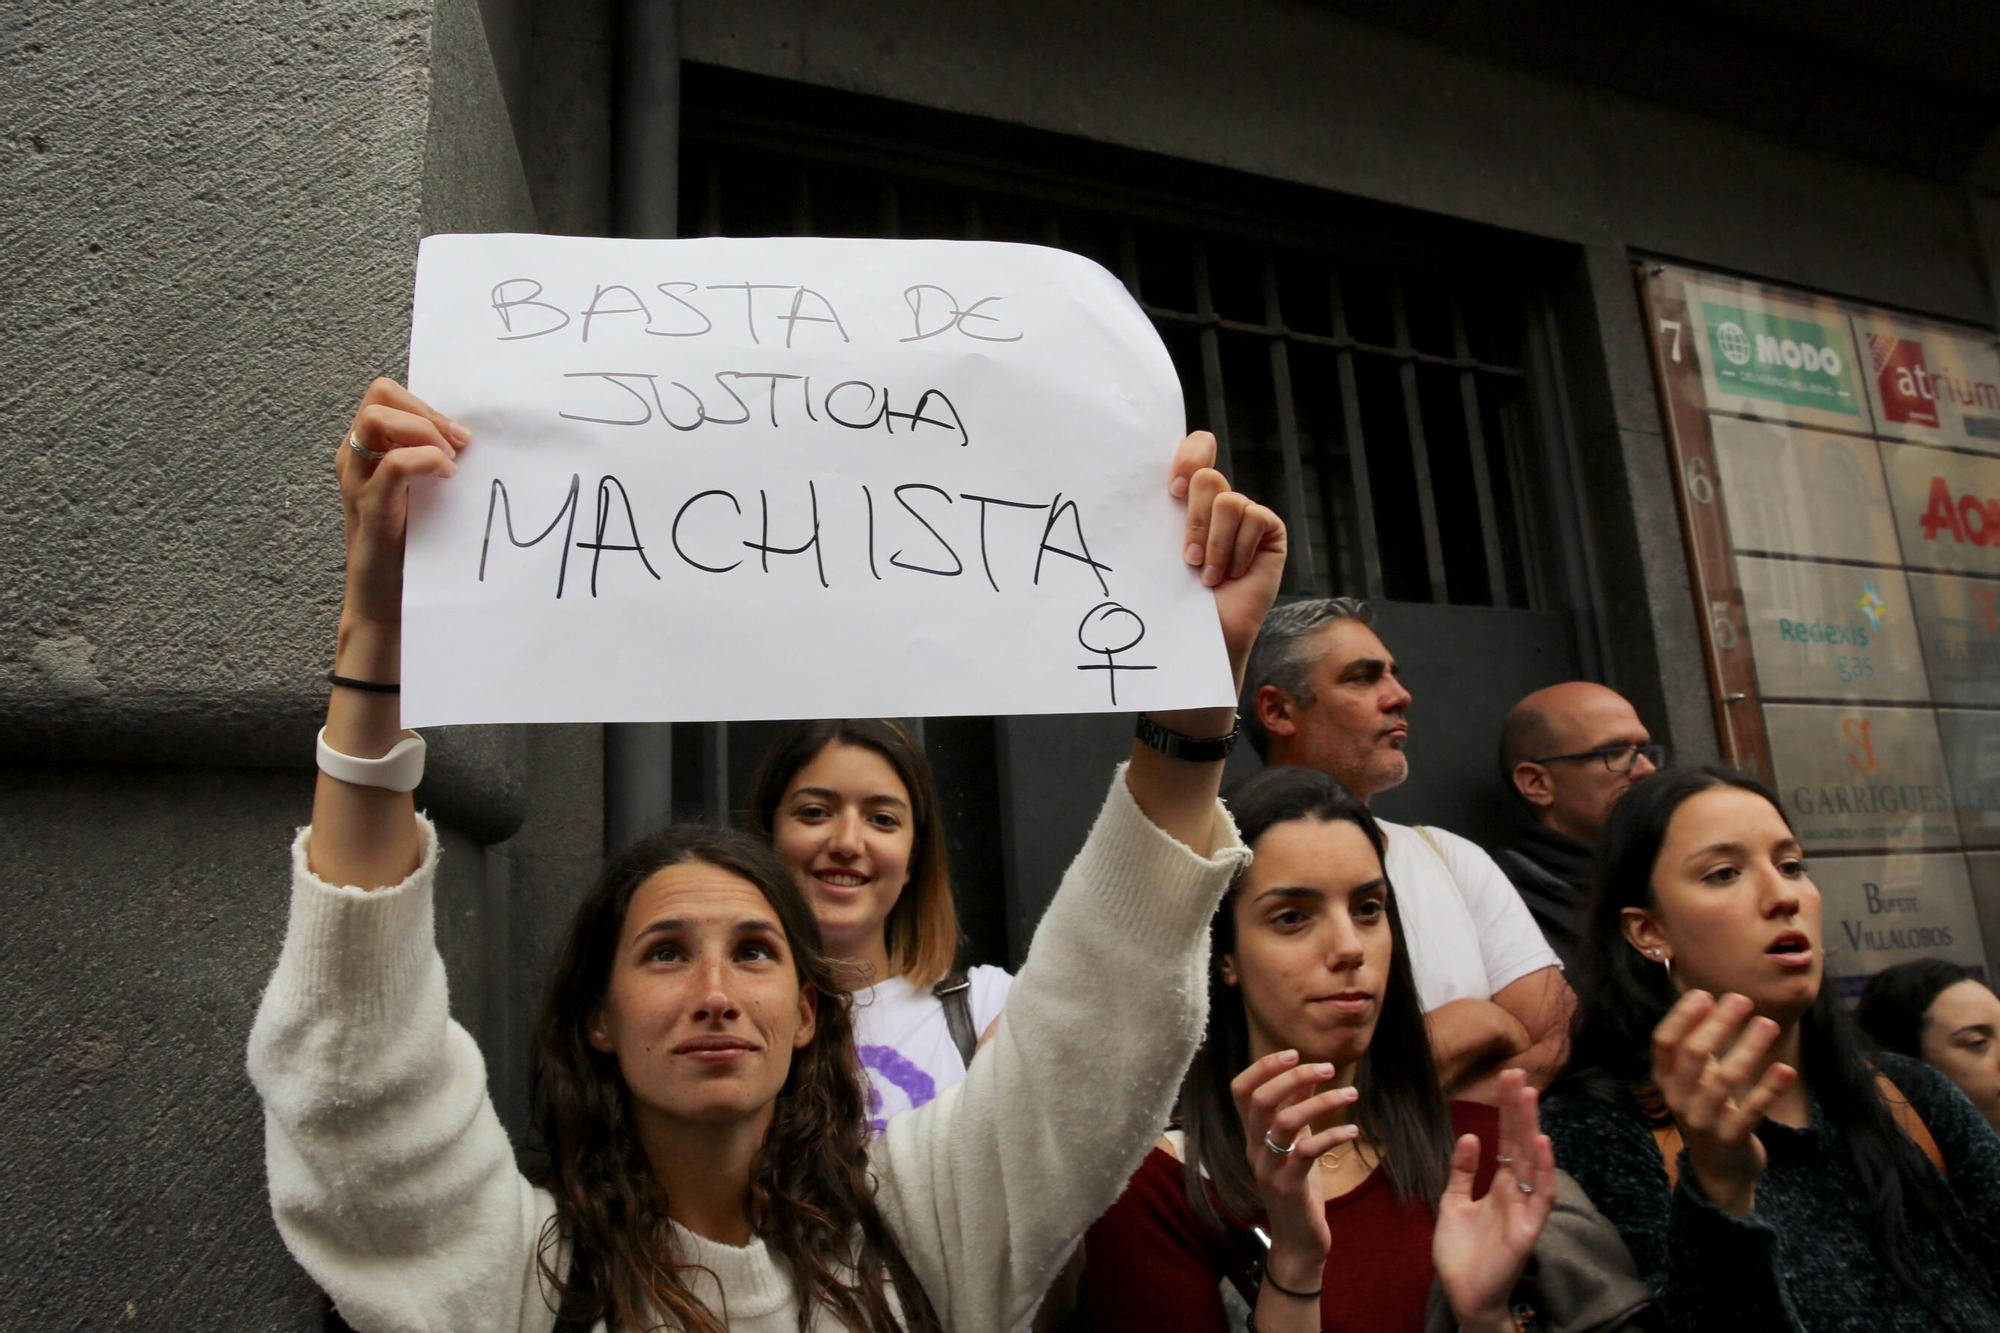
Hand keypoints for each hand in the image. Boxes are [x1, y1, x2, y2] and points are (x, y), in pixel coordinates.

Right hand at [336, 378, 467, 632]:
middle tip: (457, 444)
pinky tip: (447, 477)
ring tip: (450, 460)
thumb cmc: (413, 547)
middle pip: (378, 396)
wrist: (387, 603)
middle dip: (425, 411)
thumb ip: (433, 462)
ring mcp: (357, 484)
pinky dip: (426, 460)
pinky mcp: (370, 511)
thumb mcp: (423, 494)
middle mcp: (354, 461)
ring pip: (375, 420)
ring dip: (422, 431)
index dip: (425, 405)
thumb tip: (472, 437)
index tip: (459, 434)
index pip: (385, 395)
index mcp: (366, 452)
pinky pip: (393, 466)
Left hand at [1170, 432, 1286, 689]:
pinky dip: (1238, 550)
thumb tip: (1118, 485)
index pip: (1198, 446)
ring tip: (1206, 574)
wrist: (1197, 634)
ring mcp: (1246, 514)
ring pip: (1228, 500)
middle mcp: (1218, 500)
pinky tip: (1232, 574)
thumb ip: (1156, 513)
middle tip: (1186, 557)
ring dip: (1214, 543)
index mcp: (1189, 495)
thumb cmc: (1170, 594)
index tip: (1170, 492)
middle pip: (1207, 476)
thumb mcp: (1157, 548)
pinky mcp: (1269, 530)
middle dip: (1192, 520)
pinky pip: (1254, 518)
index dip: (1189, 456)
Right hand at [1230, 1050, 1355, 1285]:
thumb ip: (1296, 1109)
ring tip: (1351, 1094)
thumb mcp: (1295, 1143)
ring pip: (1285, 1123)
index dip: (1263, 1067)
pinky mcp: (1289, 1187)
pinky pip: (1307, 1152)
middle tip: (1327, 1067)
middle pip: (1261, 1100)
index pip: (1241, 1090)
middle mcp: (1254, 1148)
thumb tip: (1309, 1072)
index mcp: (1252, 1134)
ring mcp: (1269, 1168)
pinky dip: (1332, 1136)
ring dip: (1321, 1102)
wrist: (1297, 1240)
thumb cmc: (1297, 1186)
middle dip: (1292, 1077)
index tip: (1293, 1053)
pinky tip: (1353, 1131)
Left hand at [1433, 1069, 1555, 1325]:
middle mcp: (1518, 1193)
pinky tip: (1541, 1144)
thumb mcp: (1453, 1202)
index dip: (1508, 1110)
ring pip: (1534, 1163)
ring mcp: (1526, 1210)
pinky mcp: (1528, 1230)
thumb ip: (1462, 1171)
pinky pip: (1541, 1197)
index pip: (1508, 1140)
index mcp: (1501, 1185)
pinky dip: (1544, 1170)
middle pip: (1522, 1143)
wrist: (1463, 1294)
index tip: (1507, 1078)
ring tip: (1528, 1097)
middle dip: (1520, 1110)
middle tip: (1518, 1074)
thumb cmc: (1461, 1252)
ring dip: (1532, 1129)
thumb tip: (1469, 1135)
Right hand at [1650, 990, 1795, 1216]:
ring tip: (1768, 1025)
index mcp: (1665, 1079)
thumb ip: (1697, 1045)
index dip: (1682, 1016)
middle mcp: (1678, 1098)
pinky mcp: (1731, 1138)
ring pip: (1725, 1079)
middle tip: (1743, 1000)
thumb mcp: (1694, 1078)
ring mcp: (1703, 1120)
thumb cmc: (1708, 1107)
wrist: (1719, 1166)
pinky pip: (1752, 1110)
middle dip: (1718, 1024)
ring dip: (1748, 1048)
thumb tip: (1711, 999)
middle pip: (1693, 1054)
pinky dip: (1769, 1088)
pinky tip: (1786, 1069)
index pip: (1664, 1042)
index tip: (1706, 994)